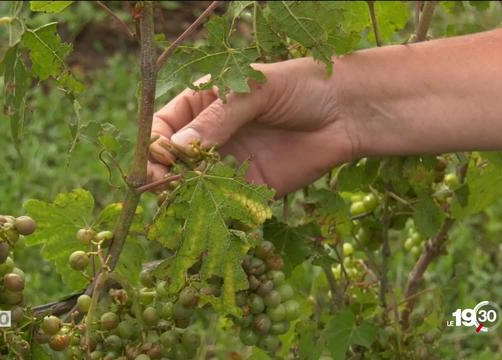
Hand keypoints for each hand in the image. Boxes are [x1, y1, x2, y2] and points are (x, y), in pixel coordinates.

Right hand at [148, 57, 358, 195]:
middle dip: (163, 177)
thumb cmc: (298, 87)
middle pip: (173, 162)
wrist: (346, 112)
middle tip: (164, 190)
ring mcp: (228, 165)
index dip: (155, 145)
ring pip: (194, 187)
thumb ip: (217, 119)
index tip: (159, 160)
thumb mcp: (252, 93)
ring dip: (185, 200)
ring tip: (181, 209)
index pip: (163, 127)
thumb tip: (176, 148)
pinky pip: (225, 205)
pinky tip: (208, 223)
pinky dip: (214, 215)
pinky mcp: (250, 190)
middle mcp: (209, 137)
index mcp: (201, 105)